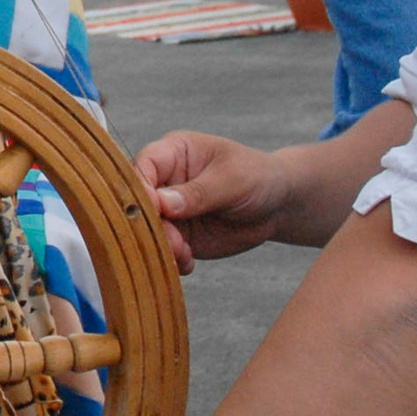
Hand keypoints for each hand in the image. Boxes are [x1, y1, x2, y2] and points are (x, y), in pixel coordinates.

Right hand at [135, 130, 290, 271]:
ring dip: (161, 245)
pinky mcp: (179, 235)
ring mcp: (170, 211)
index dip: (139, 187)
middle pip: (138, 201)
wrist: (278, 204)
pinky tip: (188, 261)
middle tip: (173, 240)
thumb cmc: (256, 175)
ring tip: (184, 253)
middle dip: (151, 223)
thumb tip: (161, 203)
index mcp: (172, 153)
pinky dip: (172, 260)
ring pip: (149, 229)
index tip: (152, 209)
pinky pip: (166, 249)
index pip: (142, 166)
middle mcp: (164, 181)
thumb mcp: (233, 179)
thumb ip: (199, 191)